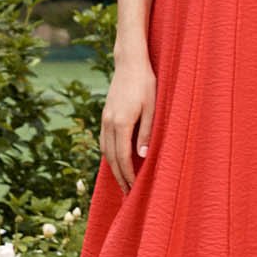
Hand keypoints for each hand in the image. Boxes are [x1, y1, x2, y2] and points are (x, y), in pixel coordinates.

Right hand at [102, 54, 155, 192]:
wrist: (130, 63)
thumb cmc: (146, 84)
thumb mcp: (152, 108)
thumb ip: (146, 133)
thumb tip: (142, 156)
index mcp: (121, 123)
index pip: (122, 157)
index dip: (128, 175)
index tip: (134, 189)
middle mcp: (109, 123)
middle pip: (111, 158)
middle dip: (119, 177)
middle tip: (127, 194)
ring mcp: (105, 119)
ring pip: (105, 150)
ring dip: (113, 168)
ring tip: (122, 181)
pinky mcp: (105, 114)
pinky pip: (104, 141)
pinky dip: (109, 155)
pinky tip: (116, 160)